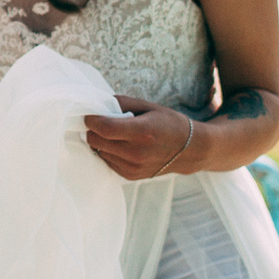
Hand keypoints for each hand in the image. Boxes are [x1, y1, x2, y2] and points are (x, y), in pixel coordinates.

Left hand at [82, 96, 197, 180]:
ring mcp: (133, 167)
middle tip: (100, 122)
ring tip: (114, 134)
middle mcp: (136, 153)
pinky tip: (120, 146)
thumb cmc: (168, 123)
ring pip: (98, 152)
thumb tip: (97, 104)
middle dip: (92, 130)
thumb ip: (121, 103)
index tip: (89, 114)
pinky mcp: (130, 176)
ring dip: (100, 142)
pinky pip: (107, 162)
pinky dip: (107, 152)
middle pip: (95, 141)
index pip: (104, 128)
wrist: (189, 150)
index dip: (91, 120)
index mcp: (141, 132)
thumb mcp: (148, 106)